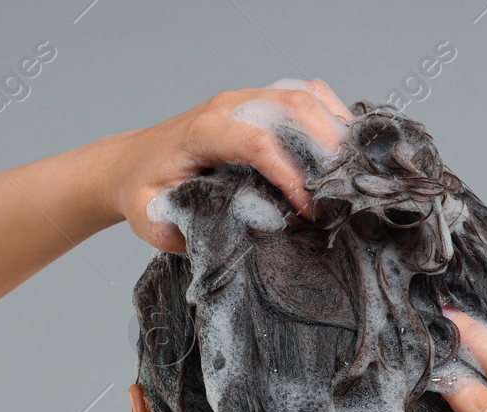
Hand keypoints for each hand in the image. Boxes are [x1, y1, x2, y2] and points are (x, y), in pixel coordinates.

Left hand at [96, 79, 353, 252]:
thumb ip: (178, 228)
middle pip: (291, 107)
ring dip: (335, 129)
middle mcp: (229, 107)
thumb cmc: (144, 190)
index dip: (290, 175)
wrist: (133, 162)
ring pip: (304, 96)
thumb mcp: (149, 217)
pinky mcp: (260, 102)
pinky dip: (332, 116)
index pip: (257, 142)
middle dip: (326, 147)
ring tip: (353, 170)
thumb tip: (221, 239)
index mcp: (202, 132)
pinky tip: (343, 150)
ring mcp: (247, 99)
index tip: (309, 211)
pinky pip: (306, 96)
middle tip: (346, 190)